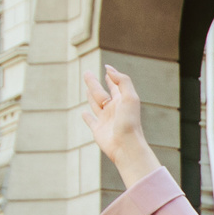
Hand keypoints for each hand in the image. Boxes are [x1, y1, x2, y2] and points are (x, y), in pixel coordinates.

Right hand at [80, 64, 161, 186]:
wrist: (126, 146)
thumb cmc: (129, 122)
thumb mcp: (129, 97)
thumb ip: (122, 81)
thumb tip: (108, 68)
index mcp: (123, 101)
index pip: (116, 86)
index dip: (111, 77)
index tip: (107, 69)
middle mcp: (114, 109)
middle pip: (101, 92)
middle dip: (94, 83)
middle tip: (86, 73)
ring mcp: (106, 120)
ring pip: (95, 104)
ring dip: (90, 96)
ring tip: (86, 89)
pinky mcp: (98, 130)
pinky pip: (91, 121)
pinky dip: (87, 117)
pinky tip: (84, 112)